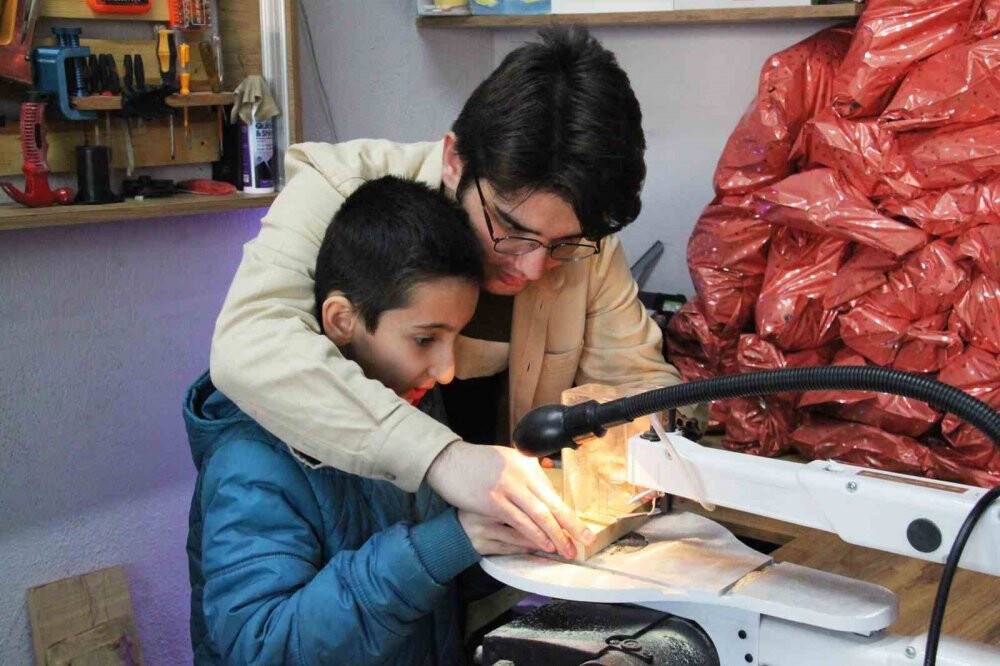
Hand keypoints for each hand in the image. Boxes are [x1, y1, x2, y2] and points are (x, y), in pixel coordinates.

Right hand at [426, 441, 594, 558]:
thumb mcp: (507, 460)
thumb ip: (526, 475)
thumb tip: (545, 489)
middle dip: (570, 526)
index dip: (568, 513)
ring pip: (538, 516)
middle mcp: (520, 474)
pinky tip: (543, 544)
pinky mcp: (492, 503)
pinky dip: (533, 535)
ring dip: (553, 536)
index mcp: (526, 463)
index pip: (552, 492)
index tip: (581, 527)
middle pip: (551, 505)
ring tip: (566, 549)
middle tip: (585, 540)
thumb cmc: (476, 463)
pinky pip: (518, 523)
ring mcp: (506, 489)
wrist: (448, 461)